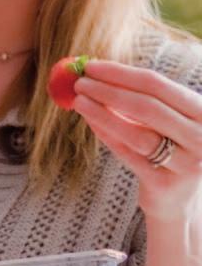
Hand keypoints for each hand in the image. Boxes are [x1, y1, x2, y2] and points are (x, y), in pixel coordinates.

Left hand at [73, 61, 201, 223]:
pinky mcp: (164, 184)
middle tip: (80, 83)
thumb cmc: (169, 148)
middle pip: (147, 107)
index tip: (92, 66)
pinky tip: (91, 122)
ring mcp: (186, 163)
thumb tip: (96, 72)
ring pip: (136, 133)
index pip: (159, 85)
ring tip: (79, 101)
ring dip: (103, 113)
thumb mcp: (167, 120)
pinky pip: (128, 154)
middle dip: (109, 91)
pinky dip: (107, 135)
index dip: (122, 74)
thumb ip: (141, 98)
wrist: (178, 199)